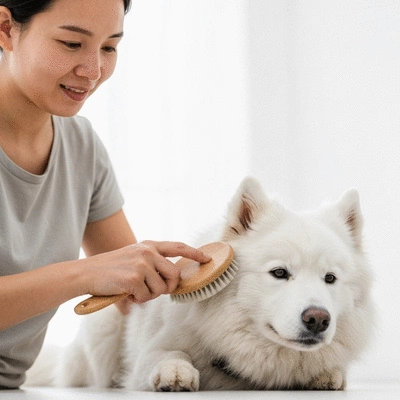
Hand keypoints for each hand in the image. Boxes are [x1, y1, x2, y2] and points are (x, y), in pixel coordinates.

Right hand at [85, 240, 210, 303]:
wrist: (87, 272)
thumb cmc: (112, 269)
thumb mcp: (134, 257)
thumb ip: (153, 264)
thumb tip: (172, 281)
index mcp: (149, 245)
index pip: (178, 247)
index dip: (194, 253)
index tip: (206, 258)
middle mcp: (148, 252)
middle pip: (174, 275)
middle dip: (167, 288)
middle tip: (151, 290)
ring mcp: (141, 264)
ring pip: (161, 289)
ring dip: (148, 295)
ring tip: (133, 290)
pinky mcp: (134, 278)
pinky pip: (146, 297)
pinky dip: (137, 300)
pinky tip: (126, 293)